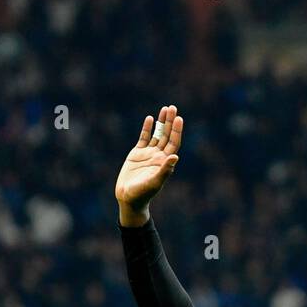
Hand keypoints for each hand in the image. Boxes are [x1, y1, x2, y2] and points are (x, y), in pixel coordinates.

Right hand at [115, 105, 183, 219]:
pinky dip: (147, 128)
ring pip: (156, 134)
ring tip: (165, 108)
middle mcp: (158, 156)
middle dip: (170, 122)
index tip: (179, 118)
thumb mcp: (154, 182)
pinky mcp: (137, 153)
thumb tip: (176, 156)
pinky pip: (143, 137)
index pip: (173, 143)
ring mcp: (148, 154)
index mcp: (164, 162)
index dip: (177, 131)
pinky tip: (150, 118)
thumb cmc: (143, 193)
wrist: (128, 198)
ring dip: (161, 122)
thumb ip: (165, 170)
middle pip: (166, 135)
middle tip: (173, 107)